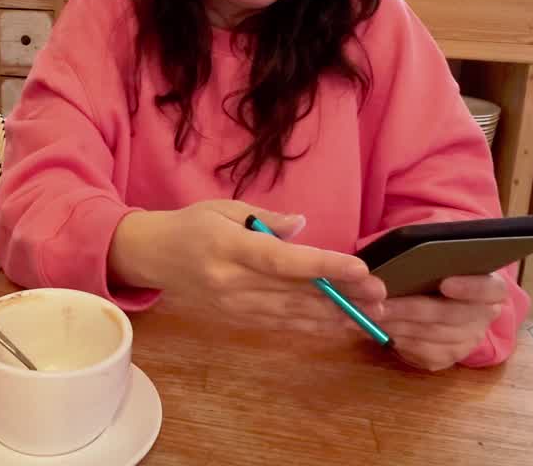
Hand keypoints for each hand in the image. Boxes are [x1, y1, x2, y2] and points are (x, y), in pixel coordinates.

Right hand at [109, 200, 385, 339]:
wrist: (151, 256)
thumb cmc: (191, 224)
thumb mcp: (225, 207)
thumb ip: (267, 219)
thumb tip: (304, 227)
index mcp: (228, 246)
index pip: (281, 261)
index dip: (323, 267)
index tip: (359, 269)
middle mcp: (231, 281)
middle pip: (293, 292)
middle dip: (341, 295)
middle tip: (380, 295)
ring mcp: (233, 305)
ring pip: (291, 314)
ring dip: (333, 316)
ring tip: (370, 315)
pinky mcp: (235, 319)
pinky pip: (279, 324)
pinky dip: (310, 325)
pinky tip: (338, 324)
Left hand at [378, 273, 507, 370]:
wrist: (446, 303)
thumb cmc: (438, 273)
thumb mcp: (439, 261)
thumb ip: (429, 259)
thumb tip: (399, 262)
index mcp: (491, 288)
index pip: (491, 288)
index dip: (470, 287)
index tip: (445, 283)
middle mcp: (484, 316)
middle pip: (451, 314)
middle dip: (410, 308)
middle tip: (378, 303)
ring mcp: (468, 340)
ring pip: (431, 335)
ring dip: (396, 324)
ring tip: (367, 314)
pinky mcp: (448, 357)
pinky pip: (421, 351)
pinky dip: (395, 338)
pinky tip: (373, 329)